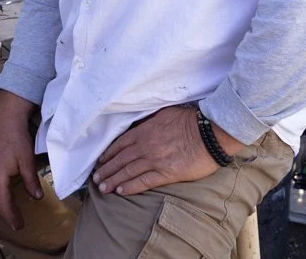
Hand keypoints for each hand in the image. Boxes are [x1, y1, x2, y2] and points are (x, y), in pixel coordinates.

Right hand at [0, 91, 41, 230]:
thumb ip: (31, 181)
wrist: (5, 118)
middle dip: (6, 214)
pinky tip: (6, 197)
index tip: (20, 227)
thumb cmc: (17, 138)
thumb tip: (37, 198)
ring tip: (13, 214)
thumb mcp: (27, 160)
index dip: (11, 217)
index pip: (3, 204)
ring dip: (1, 206)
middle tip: (18, 224)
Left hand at [93, 107, 236, 195]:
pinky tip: (121, 192)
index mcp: (144, 131)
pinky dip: (131, 187)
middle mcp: (146, 146)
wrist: (210, 133)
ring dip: (113, 180)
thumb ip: (150, 121)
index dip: (108, 154)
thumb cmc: (190, 120)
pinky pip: (144, 182)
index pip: (120, 144)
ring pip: (128, 172)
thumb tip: (140, 125)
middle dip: (106, 169)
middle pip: (120, 160)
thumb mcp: (165, 113)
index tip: (100, 161)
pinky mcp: (166, 173)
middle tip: (95, 179)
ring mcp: (155, 160)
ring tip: (103, 188)